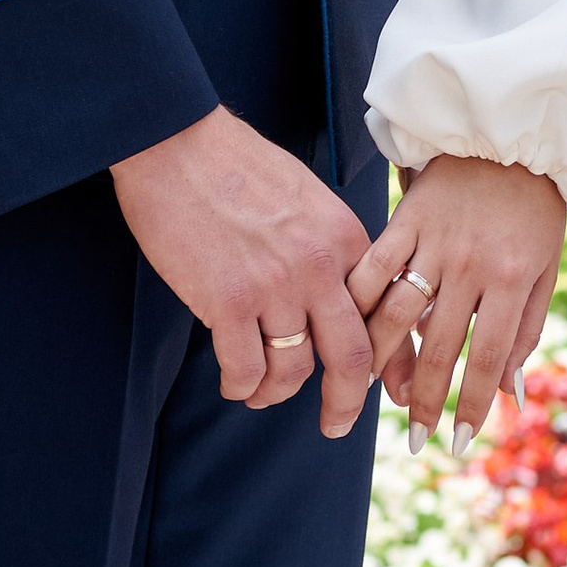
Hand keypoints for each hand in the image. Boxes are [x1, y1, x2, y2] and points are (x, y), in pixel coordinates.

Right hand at [111, 105, 376, 431]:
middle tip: (337, 424)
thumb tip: (344, 297)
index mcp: (346, 238)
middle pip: (351, 358)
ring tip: (261, 392)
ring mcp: (275, 287)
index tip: (386, 387)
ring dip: (276, 393)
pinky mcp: (227, 302)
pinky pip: (245, 369)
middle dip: (348, 402)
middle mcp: (320, 267)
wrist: (177, 142)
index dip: (390, 360)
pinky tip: (234, 382)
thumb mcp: (308, 198)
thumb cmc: (237, 166)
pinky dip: (241, 386)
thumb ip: (331, 248)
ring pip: (292, 370)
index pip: (385, 314)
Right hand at [347, 156, 566, 452]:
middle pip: (438, 346)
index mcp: (512, 278)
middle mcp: (471, 264)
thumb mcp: (545, 269)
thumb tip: (509, 393)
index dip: (469, 404)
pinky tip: (346, 334)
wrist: (511, 135)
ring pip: (397, 313)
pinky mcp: (405, 219)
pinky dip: (358, 306)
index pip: (487, 357)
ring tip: (373, 396)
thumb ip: (527, 330)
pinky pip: (373, 269)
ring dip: (381, 362)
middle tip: (413, 437)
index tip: (454, 440)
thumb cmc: (534, 209)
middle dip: (424, 400)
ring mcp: (434, 241)